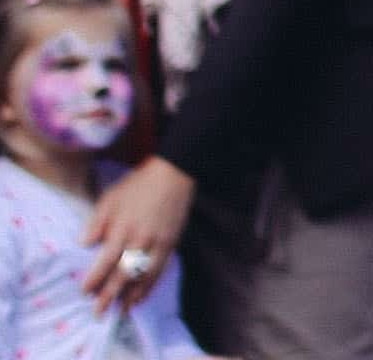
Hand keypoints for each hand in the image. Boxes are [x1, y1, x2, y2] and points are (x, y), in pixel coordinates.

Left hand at [85, 157, 190, 303]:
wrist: (174, 174)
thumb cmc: (138, 186)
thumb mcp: (110, 198)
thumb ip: (96, 222)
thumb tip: (83, 245)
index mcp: (123, 229)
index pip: (106, 261)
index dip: (95, 279)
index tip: (86, 292)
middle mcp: (141, 240)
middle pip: (124, 274)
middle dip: (110, 295)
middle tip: (99, 312)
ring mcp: (158, 243)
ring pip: (144, 276)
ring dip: (132, 295)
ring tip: (122, 310)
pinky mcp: (171, 243)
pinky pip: (160, 269)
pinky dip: (150, 285)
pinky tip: (143, 295)